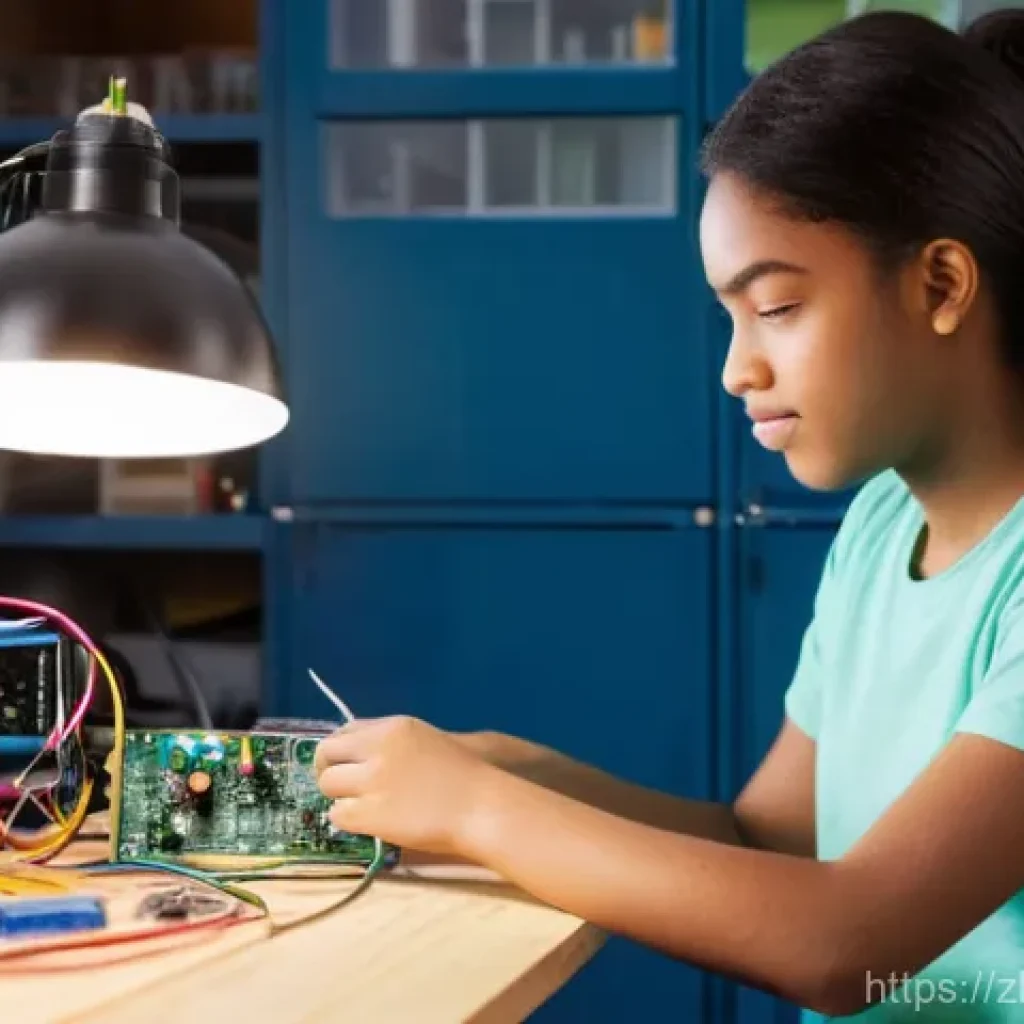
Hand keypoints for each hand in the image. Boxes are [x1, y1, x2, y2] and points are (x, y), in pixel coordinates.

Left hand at [314, 716, 498, 856]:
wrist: (480, 807)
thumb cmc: (463, 777)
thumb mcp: (426, 741)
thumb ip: (392, 743)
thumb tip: (359, 756)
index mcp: (394, 727)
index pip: (345, 730)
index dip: (340, 750)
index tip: (344, 763)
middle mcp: (378, 748)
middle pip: (327, 753)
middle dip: (329, 771)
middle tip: (342, 788)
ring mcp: (372, 780)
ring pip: (328, 785)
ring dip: (340, 797)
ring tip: (362, 806)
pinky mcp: (370, 813)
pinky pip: (337, 815)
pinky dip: (347, 820)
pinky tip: (368, 822)